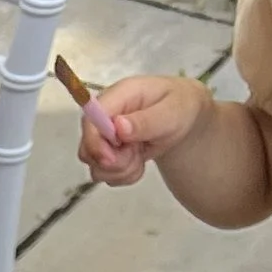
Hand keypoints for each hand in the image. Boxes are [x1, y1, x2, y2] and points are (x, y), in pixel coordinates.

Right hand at [75, 73, 211, 187]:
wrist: (183, 117)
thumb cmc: (179, 107)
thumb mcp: (172, 111)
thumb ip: (146, 120)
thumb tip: (118, 126)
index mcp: (117, 96)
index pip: (90, 120)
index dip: (95, 143)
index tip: (113, 159)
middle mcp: (103, 116)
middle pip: (88, 149)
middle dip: (114, 162)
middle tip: (138, 154)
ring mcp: (103, 136)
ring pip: (96, 167)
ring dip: (122, 170)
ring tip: (141, 155)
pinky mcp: (107, 153)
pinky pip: (106, 175)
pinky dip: (124, 175)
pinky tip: (138, 162)